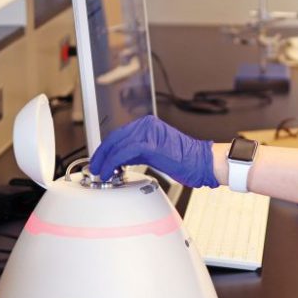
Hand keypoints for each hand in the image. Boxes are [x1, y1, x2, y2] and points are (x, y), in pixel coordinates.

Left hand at [90, 115, 218, 188]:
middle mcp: (147, 125)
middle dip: (101, 154)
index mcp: (148, 125)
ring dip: (104, 161)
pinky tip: (110, 172)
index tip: (99, 160)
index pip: (119, 134)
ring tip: (100, 173)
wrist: (202, 162)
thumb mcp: (155, 153)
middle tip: (95, 167)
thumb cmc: (184, 161)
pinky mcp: (150, 144)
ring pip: (117, 145)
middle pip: (114, 138)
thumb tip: (118, 161)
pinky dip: (113, 163)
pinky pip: (124, 153)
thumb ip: (136, 153)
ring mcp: (148, 133)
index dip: (105, 149)